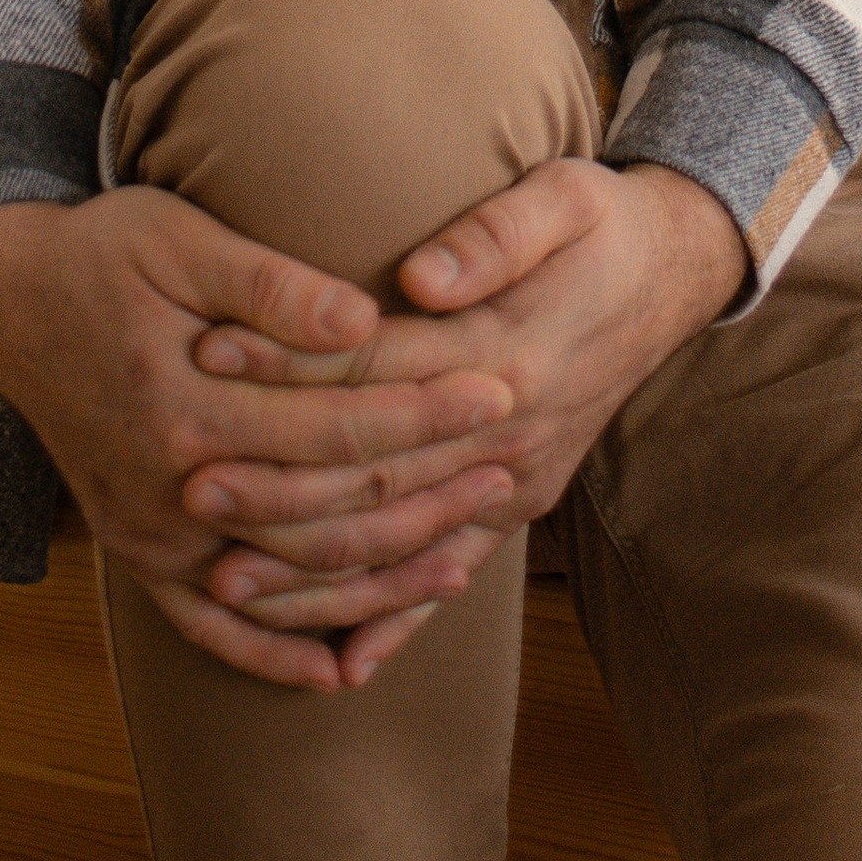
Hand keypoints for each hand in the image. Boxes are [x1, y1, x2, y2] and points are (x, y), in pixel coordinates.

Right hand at [0, 187, 524, 693]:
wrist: (9, 301)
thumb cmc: (107, 253)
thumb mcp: (180, 237)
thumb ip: (270, 285)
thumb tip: (364, 320)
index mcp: (185, 402)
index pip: (333, 422)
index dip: (422, 409)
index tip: (498, 389)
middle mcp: (167, 485)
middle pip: (322, 508)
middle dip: (423, 494)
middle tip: (509, 471)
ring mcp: (150, 532)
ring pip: (284, 580)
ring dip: (376, 579)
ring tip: (464, 558)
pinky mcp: (139, 554)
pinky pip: (211, 625)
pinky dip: (275, 653)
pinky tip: (342, 671)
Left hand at [186, 160, 745, 684]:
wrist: (671, 275)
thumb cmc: (601, 226)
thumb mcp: (564, 196)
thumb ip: (495, 234)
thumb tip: (421, 276)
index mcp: (508, 352)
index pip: (376, 365)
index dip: (290, 361)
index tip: (208, 351)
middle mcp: (510, 432)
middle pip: (376, 473)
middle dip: (278, 488)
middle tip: (190, 488)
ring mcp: (517, 481)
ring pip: (403, 547)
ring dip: (314, 574)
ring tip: (224, 580)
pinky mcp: (519, 505)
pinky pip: (449, 576)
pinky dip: (395, 622)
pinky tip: (340, 665)